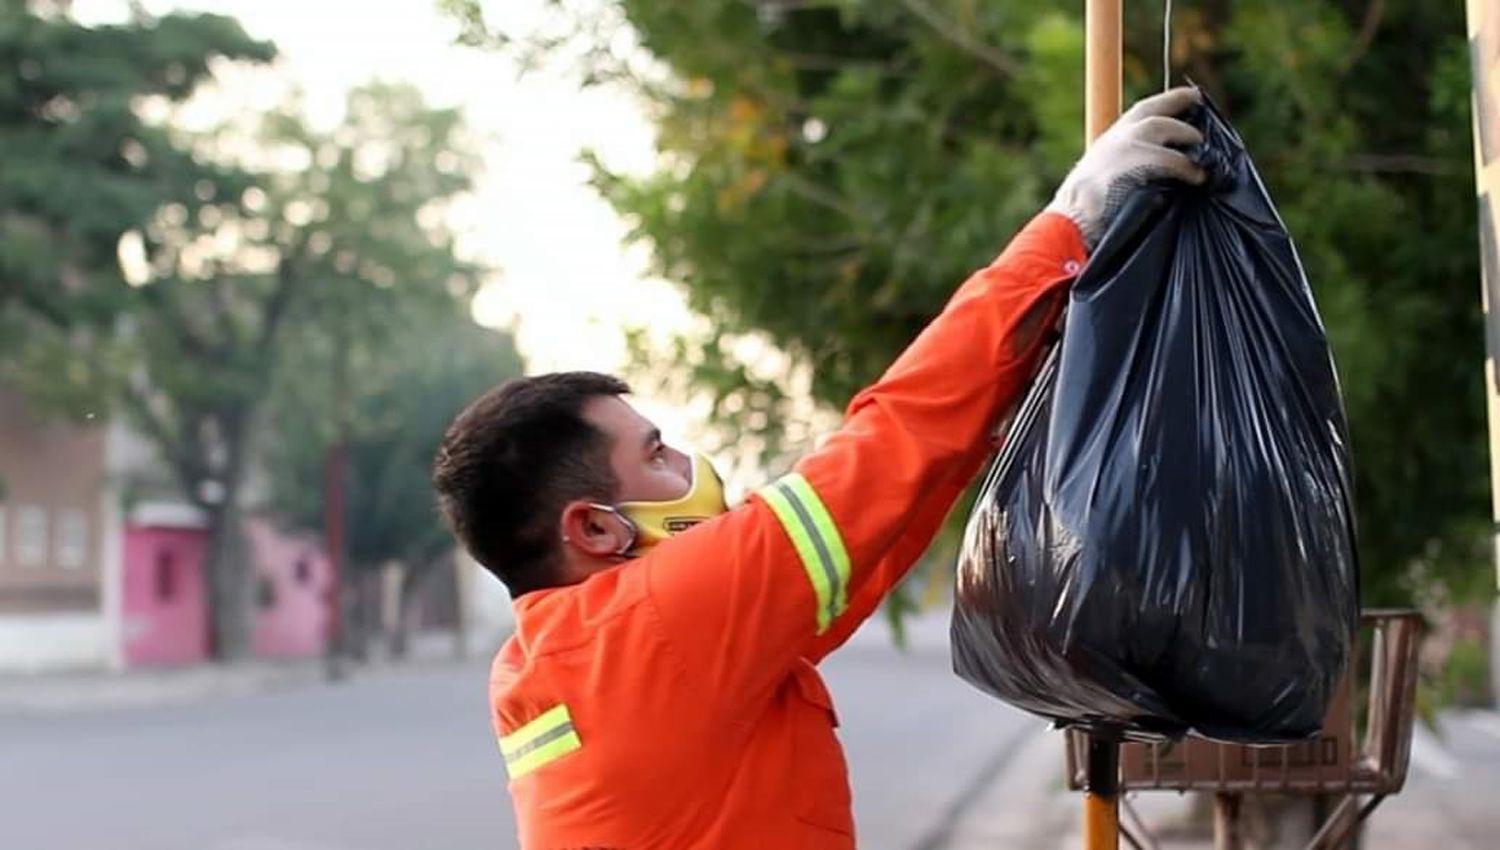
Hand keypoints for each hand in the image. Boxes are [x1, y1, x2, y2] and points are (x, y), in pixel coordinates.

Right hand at [1046, 87, 1206, 249]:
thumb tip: (1161, 174)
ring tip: (1202, 147)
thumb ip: (1128, 167)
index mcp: (1108, 142)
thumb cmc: (1086, 212)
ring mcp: (1124, 145)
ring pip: (1162, 125)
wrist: (1072, 222)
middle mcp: (1115, 137)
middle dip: (1176, 99)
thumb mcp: (1103, 180)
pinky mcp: (1136, 160)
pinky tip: (1198, 176)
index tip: (1185, 96)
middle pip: (1151, 108)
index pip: (1139, 113)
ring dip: (1186, 134)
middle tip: (1197, 98)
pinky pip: (1172, 158)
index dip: (1164, 102)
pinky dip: (1187, 167)